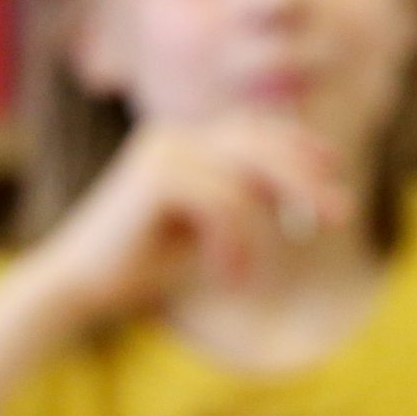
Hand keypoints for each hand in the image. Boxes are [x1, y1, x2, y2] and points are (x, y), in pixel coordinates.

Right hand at [16, 114, 353, 331]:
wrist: (77, 286)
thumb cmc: (140, 264)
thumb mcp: (208, 229)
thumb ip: (248, 203)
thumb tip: (304, 190)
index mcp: (181, 140)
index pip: (257, 128)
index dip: (301, 145)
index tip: (335, 172)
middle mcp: (173, 136)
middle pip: (263, 143)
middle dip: (306, 180)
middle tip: (339, 217)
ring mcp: (164, 151)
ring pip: (249, 176)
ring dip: (265, 229)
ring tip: (250, 276)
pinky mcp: (157, 177)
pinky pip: (225, 205)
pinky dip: (234, 247)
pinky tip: (227, 279)